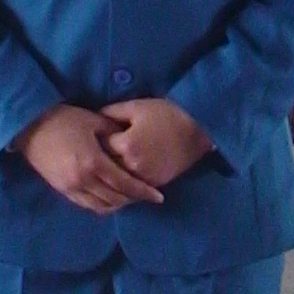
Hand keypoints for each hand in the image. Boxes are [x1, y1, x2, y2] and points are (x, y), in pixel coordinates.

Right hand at [14, 105, 162, 214]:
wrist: (30, 127)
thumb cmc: (64, 119)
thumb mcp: (95, 120)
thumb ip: (116, 132)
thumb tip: (134, 141)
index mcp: (93, 162)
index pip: (125, 184)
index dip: (143, 192)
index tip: (158, 196)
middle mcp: (83, 180)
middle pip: (116, 199)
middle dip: (134, 199)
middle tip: (147, 196)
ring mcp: (71, 187)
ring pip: (102, 206)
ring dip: (119, 204)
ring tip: (130, 197)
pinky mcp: (62, 190)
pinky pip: (87, 205)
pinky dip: (102, 205)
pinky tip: (111, 198)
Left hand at [98, 97, 212, 189]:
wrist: (198, 130)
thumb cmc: (166, 114)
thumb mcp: (137, 107)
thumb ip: (112, 112)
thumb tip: (94, 117)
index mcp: (125, 144)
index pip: (100, 146)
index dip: (98, 139)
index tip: (97, 135)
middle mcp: (132, 164)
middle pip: (107, 165)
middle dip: (102, 158)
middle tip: (100, 151)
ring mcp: (144, 177)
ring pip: (118, 179)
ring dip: (113, 172)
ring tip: (110, 164)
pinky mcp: (155, 183)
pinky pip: (133, 186)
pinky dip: (127, 181)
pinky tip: (125, 173)